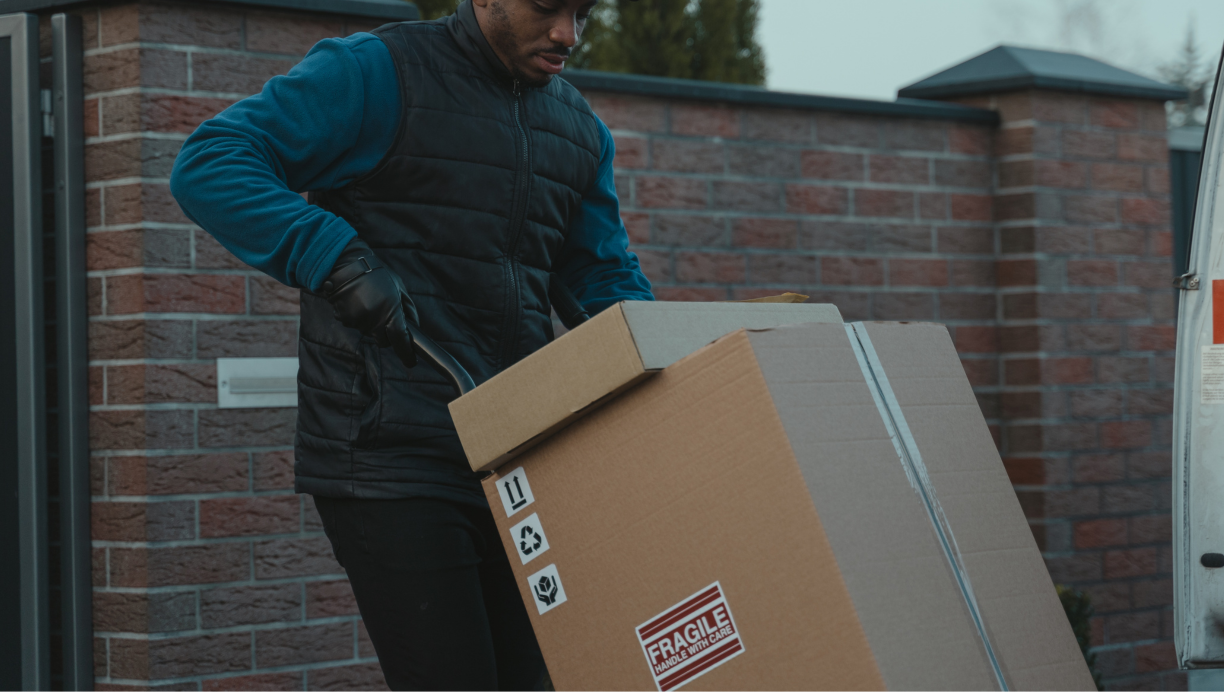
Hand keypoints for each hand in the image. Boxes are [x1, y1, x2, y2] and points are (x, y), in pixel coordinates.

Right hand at [322, 238, 418, 367]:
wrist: (345, 265)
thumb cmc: (376, 274)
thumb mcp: (399, 287)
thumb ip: (408, 309)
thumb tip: (414, 328)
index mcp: (391, 310)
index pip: (400, 340)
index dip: (407, 353)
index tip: (411, 361)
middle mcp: (375, 319)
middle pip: (384, 341)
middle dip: (387, 336)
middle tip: (387, 321)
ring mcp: (358, 321)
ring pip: (369, 333)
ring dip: (372, 324)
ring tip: (370, 303)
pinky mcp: (345, 320)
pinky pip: (356, 326)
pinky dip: (359, 319)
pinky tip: (358, 303)